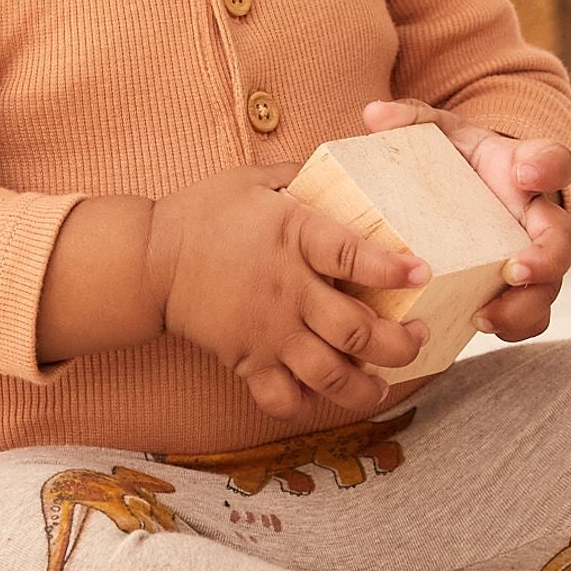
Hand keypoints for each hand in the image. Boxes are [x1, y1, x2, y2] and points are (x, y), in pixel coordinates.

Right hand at [146, 163, 432, 423]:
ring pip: (330, 375)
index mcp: (293, 238)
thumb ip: (301, 175)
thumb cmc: (204, 212)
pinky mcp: (246, 361)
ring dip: (366, 386)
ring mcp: (268, 332)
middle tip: (418, 337)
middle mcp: (287, 291)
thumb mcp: (254, 179)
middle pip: (357, 332)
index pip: (354, 257)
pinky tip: (323, 396)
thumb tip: (340, 165)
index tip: (422, 272)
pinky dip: (307, 405)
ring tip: (384, 383)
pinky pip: (281, 399)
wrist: (148, 259)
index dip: (393, 269)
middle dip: (400, 343)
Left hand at [362, 98, 570, 341]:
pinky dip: (509, 325)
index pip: (553, 161)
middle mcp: (536, 218)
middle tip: (515, 268)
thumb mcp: (434, 134)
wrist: (463, 194)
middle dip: (545, 257)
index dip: (547, 167)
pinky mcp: (516, 290)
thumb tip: (374, 116)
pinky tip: (474, 326)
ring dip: (524, 305)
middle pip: (562, 240)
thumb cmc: (453, 161)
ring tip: (486, 316)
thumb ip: (409, 121)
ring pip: (548, 289)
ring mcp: (531, 258)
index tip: (525, 173)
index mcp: (522, 171)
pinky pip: (527, 316)